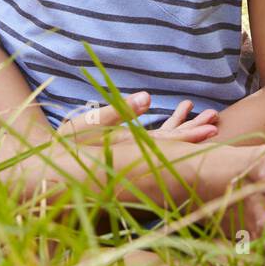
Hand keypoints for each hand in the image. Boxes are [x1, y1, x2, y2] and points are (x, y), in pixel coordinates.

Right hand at [54, 94, 218, 144]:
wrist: (47, 169)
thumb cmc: (63, 145)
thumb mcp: (86, 125)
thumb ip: (116, 110)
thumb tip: (147, 96)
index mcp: (130, 151)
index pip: (168, 144)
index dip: (191, 136)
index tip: (212, 129)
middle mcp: (136, 155)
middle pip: (174, 145)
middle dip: (196, 132)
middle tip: (217, 121)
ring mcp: (133, 154)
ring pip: (167, 142)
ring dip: (187, 128)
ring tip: (209, 116)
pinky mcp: (127, 149)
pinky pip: (154, 138)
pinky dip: (169, 126)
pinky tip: (181, 110)